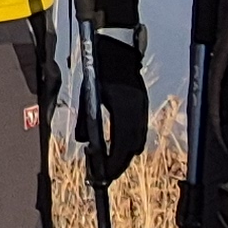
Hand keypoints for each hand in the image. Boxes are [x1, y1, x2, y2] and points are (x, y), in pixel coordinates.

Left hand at [85, 31, 148, 182]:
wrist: (118, 49)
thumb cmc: (100, 71)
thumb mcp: (88, 95)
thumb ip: (86, 120)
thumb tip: (84, 142)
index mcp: (124, 109)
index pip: (121, 145)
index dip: (112, 164)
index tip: (102, 178)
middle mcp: (137, 111)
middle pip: (132, 148)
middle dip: (119, 165)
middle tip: (105, 177)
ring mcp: (143, 109)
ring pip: (138, 142)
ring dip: (125, 156)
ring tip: (110, 166)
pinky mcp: (143, 106)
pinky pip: (139, 133)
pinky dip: (129, 144)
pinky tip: (118, 148)